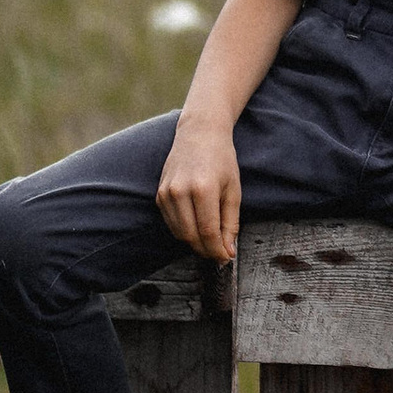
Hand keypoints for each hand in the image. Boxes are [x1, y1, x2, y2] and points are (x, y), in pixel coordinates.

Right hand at [156, 115, 242, 263]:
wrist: (199, 134)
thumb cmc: (221, 160)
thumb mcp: (233, 190)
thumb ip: (230, 223)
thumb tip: (227, 251)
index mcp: (203, 189)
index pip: (207, 232)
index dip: (217, 250)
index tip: (226, 258)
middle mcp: (180, 191)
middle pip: (190, 236)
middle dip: (206, 249)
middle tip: (219, 253)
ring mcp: (166, 192)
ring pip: (179, 232)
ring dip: (194, 243)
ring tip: (210, 240)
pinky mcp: (159, 194)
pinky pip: (170, 222)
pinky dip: (183, 230)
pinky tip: (196, 227)